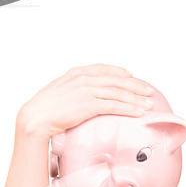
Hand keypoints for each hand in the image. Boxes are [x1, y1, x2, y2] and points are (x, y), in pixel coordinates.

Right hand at [16, 63, 153, 140]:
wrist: (36, 117)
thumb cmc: (46, 109)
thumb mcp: (61, 93)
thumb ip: (74, 91)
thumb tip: (82, 99)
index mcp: (77, 73)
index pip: (104, 69)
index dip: (120, 72)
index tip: (131, 75)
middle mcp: (84, 78)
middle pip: (116, 80)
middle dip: (135, 86)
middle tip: (148, 91)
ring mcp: (87, 91)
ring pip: (119, 93)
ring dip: (136, 98)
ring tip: (149, 104)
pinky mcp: (89, 105)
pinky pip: (115, 106)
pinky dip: (129, 108)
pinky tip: (138, 112)